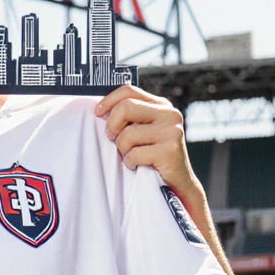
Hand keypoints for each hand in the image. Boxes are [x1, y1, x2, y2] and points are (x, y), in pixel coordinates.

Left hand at [95, 86, 202, 203]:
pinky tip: (140, 166)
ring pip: (128, 134)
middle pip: (126, 107)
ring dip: (123, 149)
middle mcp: (169, 114)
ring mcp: (171, 131)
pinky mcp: (170, 150)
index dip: (108, 100)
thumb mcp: (142, 130)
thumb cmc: (152, 156)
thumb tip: (100, 109)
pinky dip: (131, 163)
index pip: (129, 90)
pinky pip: (134, 154)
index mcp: (160, 105)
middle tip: (112, 138)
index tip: (97, 113)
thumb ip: (130, 117)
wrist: (177, 183)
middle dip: (112, 125)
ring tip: (133, 156)